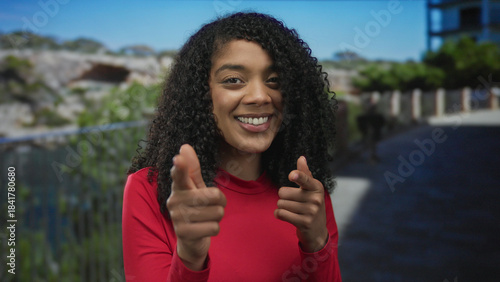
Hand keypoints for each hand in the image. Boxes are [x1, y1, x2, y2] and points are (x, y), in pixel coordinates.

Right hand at [166, 144, 226, 269]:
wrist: (190, 238)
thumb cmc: (195, 207)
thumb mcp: (195, 187)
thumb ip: (192, 168)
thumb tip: (184, 146)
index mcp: (179, 187)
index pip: (180, 175)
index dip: (181, 167)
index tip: (178, 159)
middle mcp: (174, 201)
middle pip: (215, 197)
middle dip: (220, 203)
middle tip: (209, 207)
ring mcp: (177, 217)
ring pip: (217, 213)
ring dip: (217, 217)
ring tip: (206, 219)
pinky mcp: (183, 233)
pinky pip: (214, 228)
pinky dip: (214, 229)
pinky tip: (203, 229)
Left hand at [274, 156, 327, 252]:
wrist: (317, 230)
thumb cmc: (311, 205)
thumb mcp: (311, 189)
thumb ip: (305, 174)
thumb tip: (301, 158)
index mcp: (317, 187)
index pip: (305, 179)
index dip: (297, 176)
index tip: (292, 175)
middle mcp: (315, 199)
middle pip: (283, 192)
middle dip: (283, 197)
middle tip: (293, 202)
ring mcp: (311, 212)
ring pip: (281, 204)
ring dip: (282, 207)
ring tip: (292, 210)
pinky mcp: (304, 223)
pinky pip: (281, 214)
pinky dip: (279, 214)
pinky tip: (286, 216)